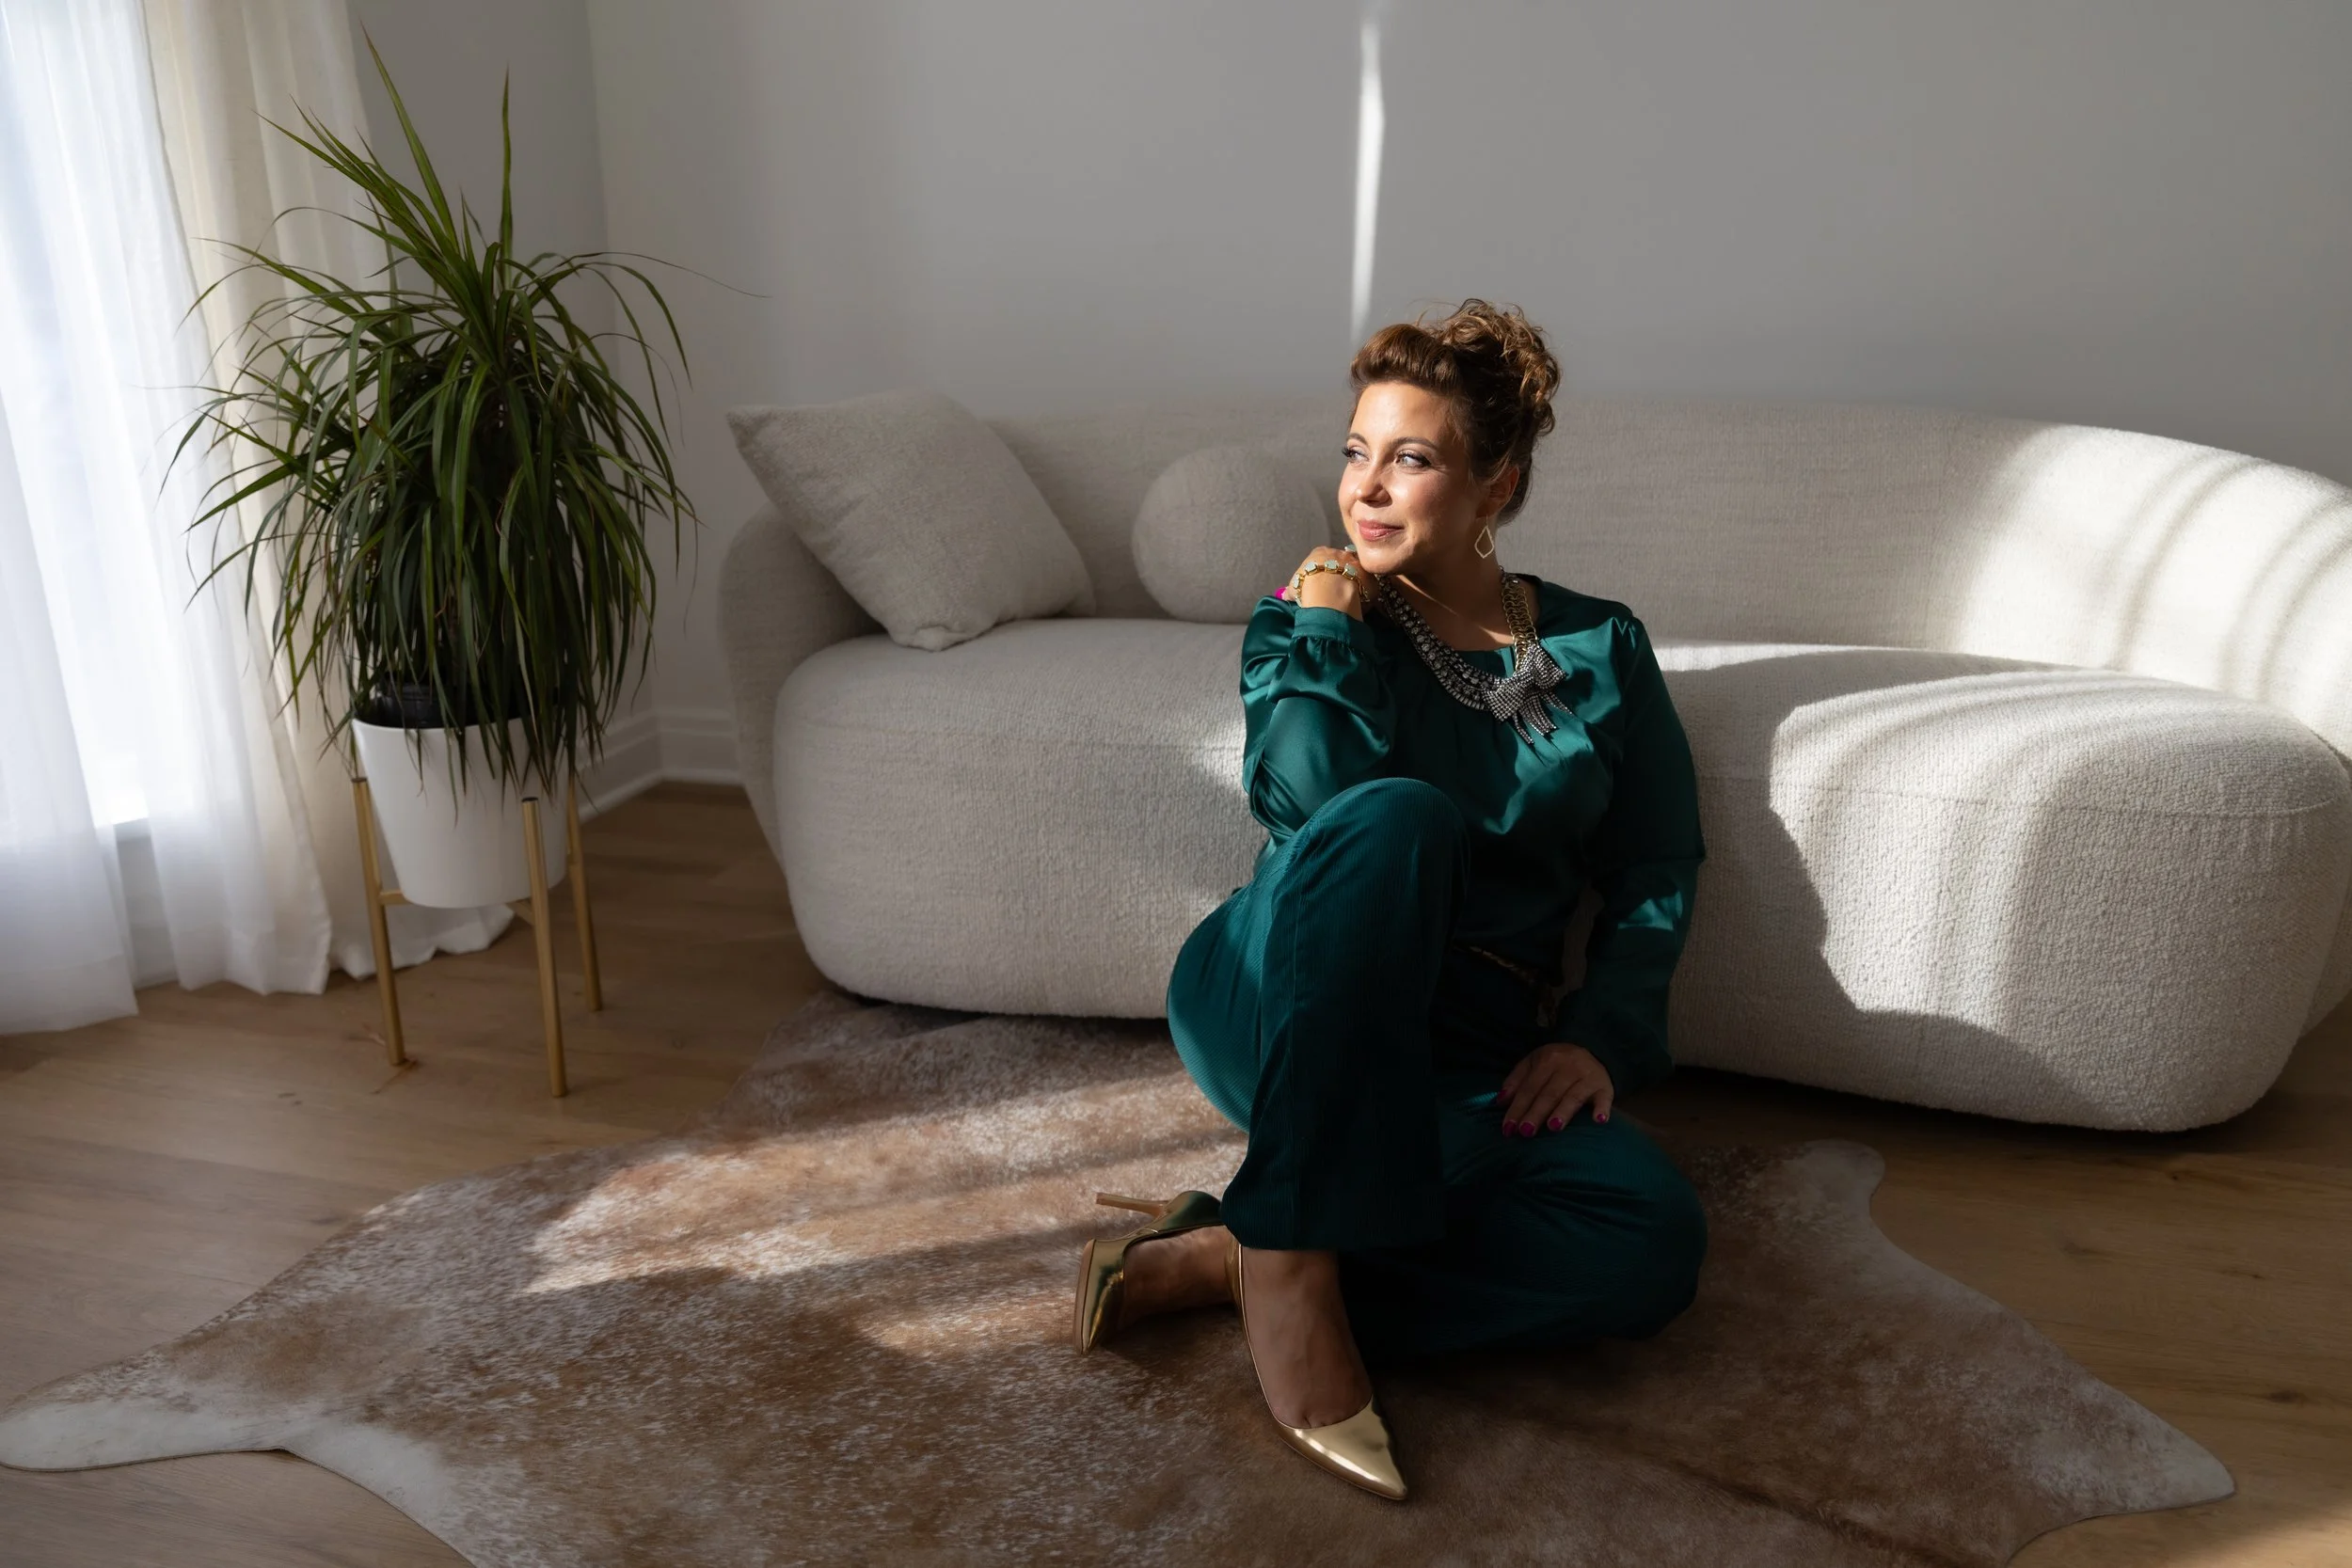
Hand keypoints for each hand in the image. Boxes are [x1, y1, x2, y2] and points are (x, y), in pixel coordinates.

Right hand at [1283, 546, 1374, 618]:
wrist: (1329, 594)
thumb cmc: (1307, 587)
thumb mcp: (1294, 587)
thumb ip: (1291, 589)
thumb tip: (1285, 594)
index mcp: (1321, 552)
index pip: (1321, 556)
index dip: (1321, 569)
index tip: (1319, 581)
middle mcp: (1341, 553)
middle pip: (1342, 561)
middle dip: (1340, 573)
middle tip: (1335, 590)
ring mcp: (1358, 564)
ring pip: (1357, 572)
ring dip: (1355, 582)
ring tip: (1347, 598)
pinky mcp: (1371, 579)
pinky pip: (1369, 586)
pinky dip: (1366, 594)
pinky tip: (1359, 604)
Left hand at [1496, 1041, 1613, 1136]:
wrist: (1593, 1050)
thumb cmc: (1556, 1063)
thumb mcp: (1533, 1063)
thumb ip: (1516, 1081)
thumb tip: (1499, 1101)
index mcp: (1547, 1059)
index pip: (1529, 1087)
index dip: (1517, 1107)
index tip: (1507, 1128)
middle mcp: (1568, 1066)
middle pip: (1549, 1093)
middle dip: (1536, 1113)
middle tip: (1525, 1132)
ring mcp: (1588, 1076)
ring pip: (1573, 1096)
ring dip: (1563, 1111)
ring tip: (1553, 1126)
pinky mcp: (1605, 1087)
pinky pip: (1604, 1099)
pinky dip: (1602, 1109)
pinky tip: (1598, 1121)